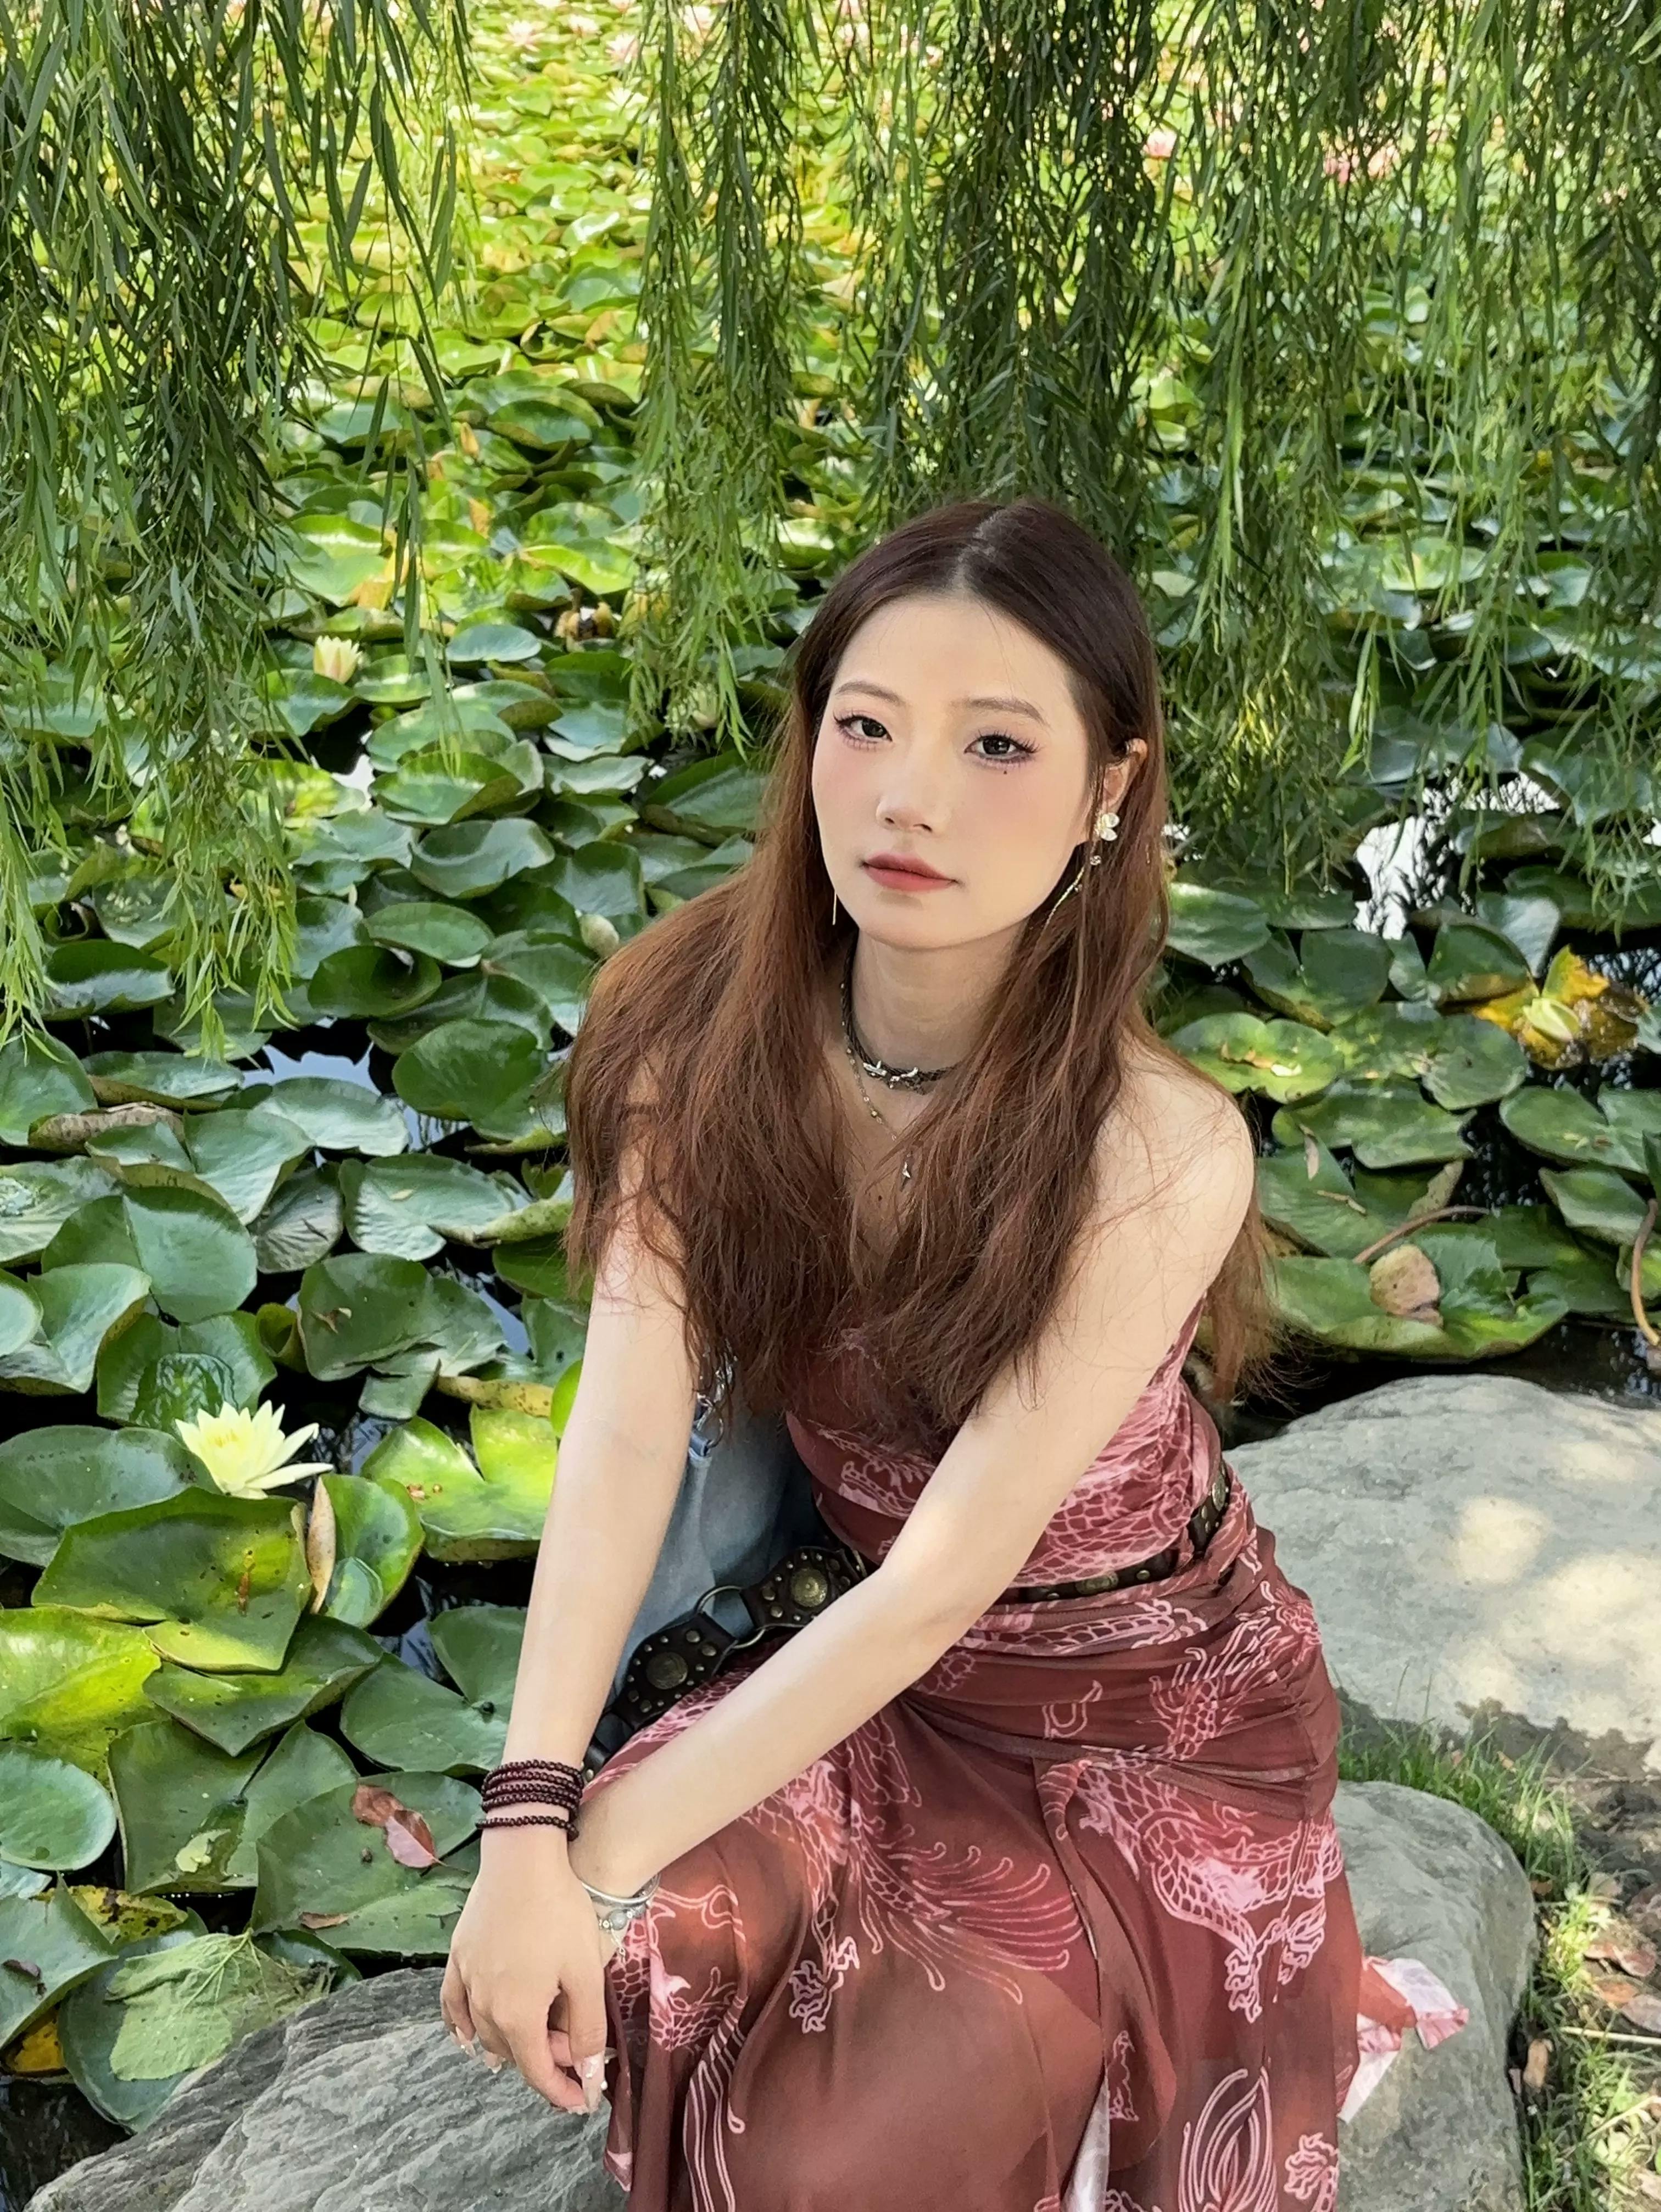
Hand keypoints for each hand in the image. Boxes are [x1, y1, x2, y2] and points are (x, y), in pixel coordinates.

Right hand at [441, 1831, 614, 2112]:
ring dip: (511, 2044)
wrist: (522, 1858)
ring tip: (537, 2040)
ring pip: (484, 2033)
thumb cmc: (560, 1912)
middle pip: (512, 2052)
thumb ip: (587, 2031)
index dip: (561, 2092)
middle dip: (544, 2059)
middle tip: (574, 2046)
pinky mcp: (457, 1958)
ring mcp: (465, 1981)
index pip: (537, 2072)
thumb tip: (589, 2078)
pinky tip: (469, 2036)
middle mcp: (484, 2007)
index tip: (581, 2101)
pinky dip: (463, 2027)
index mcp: (517, 2015)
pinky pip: (454, 2006)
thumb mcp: (585, 1973)